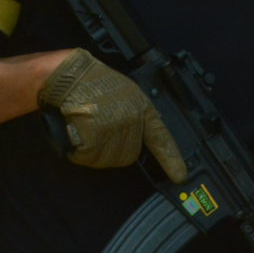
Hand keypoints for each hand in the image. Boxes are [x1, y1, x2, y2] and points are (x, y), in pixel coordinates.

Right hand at [37, 49, 187, 182]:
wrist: (73, 76)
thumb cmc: (95, 83)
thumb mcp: (126, 94)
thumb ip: (135, 115)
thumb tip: (137, 138)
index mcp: (143, 108)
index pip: (162, 138)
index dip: (171, 159)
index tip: (180, 176)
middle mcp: (132, 120)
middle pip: (128, 156)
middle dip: (112, 150)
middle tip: (98, 132)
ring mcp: (115, 129)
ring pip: (107, 159)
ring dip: (93, 152)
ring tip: (85, 130)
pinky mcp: (95, 136)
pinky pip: (89, 157)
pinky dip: (79, 152)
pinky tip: (77, 134)